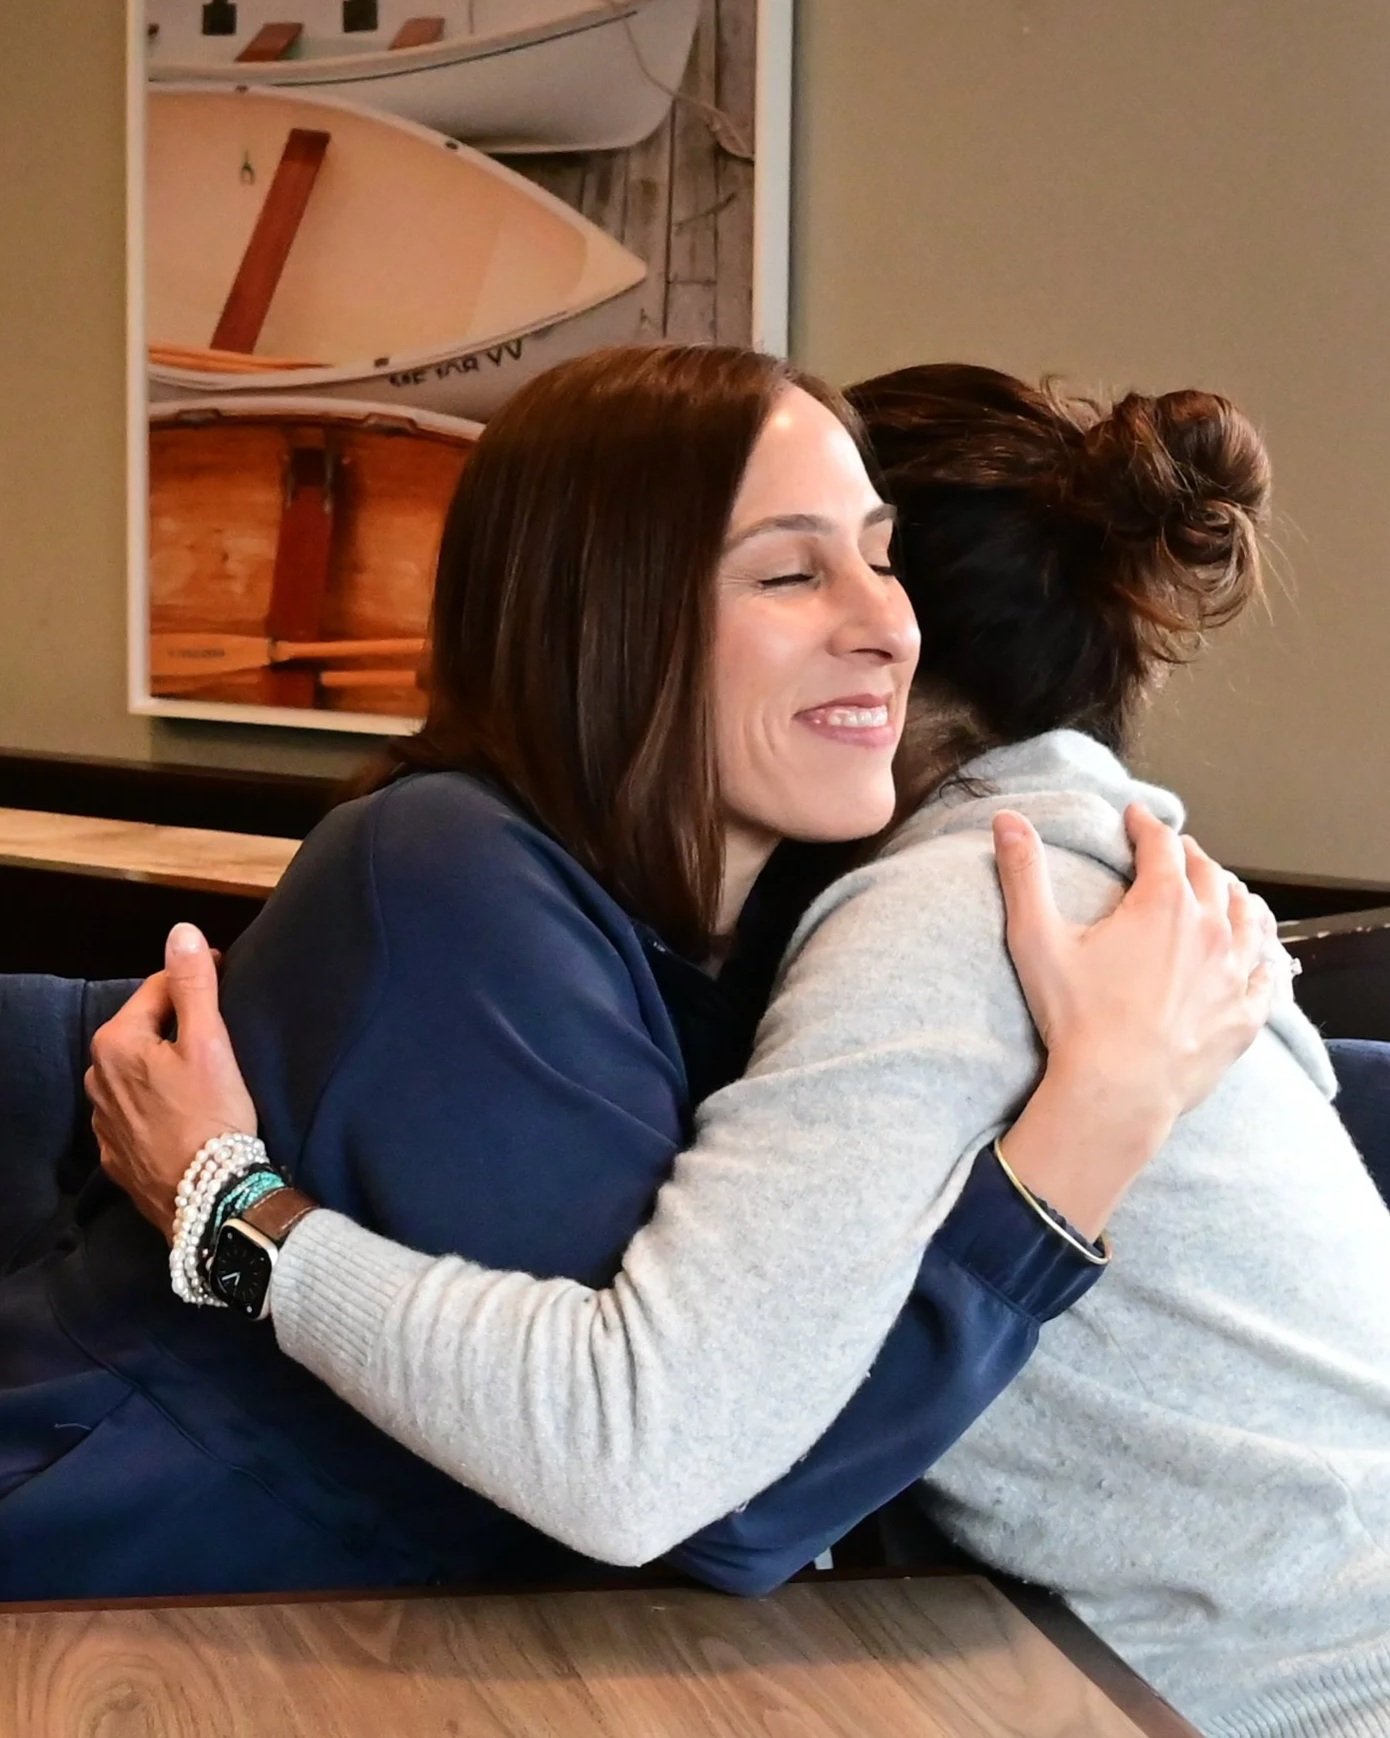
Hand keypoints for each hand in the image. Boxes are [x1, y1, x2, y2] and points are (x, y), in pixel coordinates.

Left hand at [86, 923, 255, 1242]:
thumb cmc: (213, 1116)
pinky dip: (158, 1104)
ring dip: (166, 1067)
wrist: (209, 1199)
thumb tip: (181, 932)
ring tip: (206, 1079)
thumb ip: (193, 984)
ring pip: (139, 1073)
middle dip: (178, 1027)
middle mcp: (97, 1078)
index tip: (229, 983)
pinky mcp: (115, 1153)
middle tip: (222, 1038)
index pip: (158, 990)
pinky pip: (137, 1112)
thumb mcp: (210, 1043)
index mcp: (116, 1042)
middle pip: (145, 1032)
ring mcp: (103, 1120)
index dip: (197, 983)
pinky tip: (185, 1114)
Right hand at [989, 803, 1275, 1236]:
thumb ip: (1023, 874)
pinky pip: (1266, 974)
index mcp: (1164, 903)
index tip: (1135, 818)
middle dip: (1190, 855)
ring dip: (1233, 895)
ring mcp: (1234, 973)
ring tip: (1223, 889)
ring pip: (1246, 917)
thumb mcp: (1037, 939)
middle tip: (1176, 849)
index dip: (1146, 825)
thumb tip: (1008, 819)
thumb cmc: (1076, 1017)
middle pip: (1209, 875)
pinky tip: (1257, 954)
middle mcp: (1209, 929)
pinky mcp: (1245, 1015)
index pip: (1161, 845)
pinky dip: (1262, 954)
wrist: (1119, 1091)